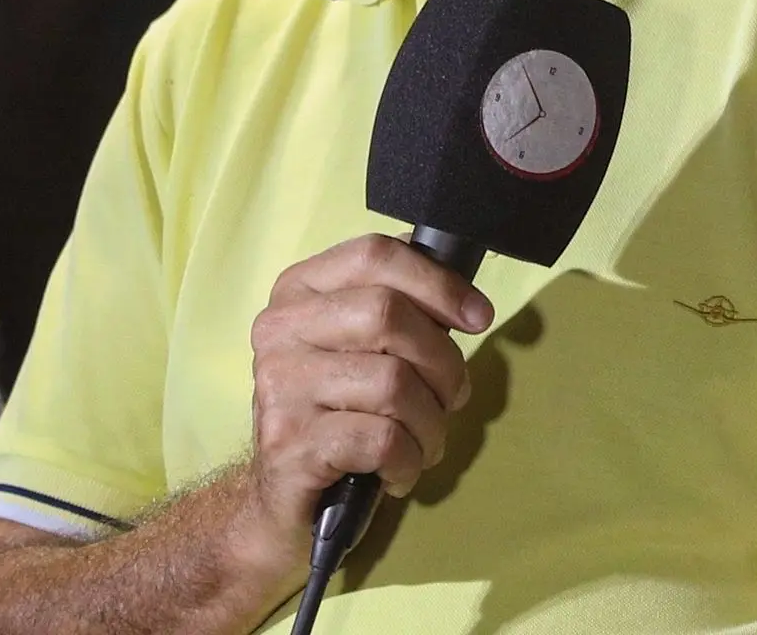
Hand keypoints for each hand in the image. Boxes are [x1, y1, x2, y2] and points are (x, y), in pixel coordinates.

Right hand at [239, 233, 493, 579]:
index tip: (479, 317)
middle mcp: (281, 327)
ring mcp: (280, 384)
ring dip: (431, 421)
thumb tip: (465, 296)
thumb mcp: (359, 347)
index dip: (438, 282)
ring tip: (426, 441)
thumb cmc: (337, 413)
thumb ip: (398, 309)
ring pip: (393, 382)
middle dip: (442, 361)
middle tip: (454, 396)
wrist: (278, 502)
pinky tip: (400, 471)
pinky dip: (408, 460)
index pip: (375, 254)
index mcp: (299, 289)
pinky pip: (382, 440)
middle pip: (388, 313)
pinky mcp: (290, 443)